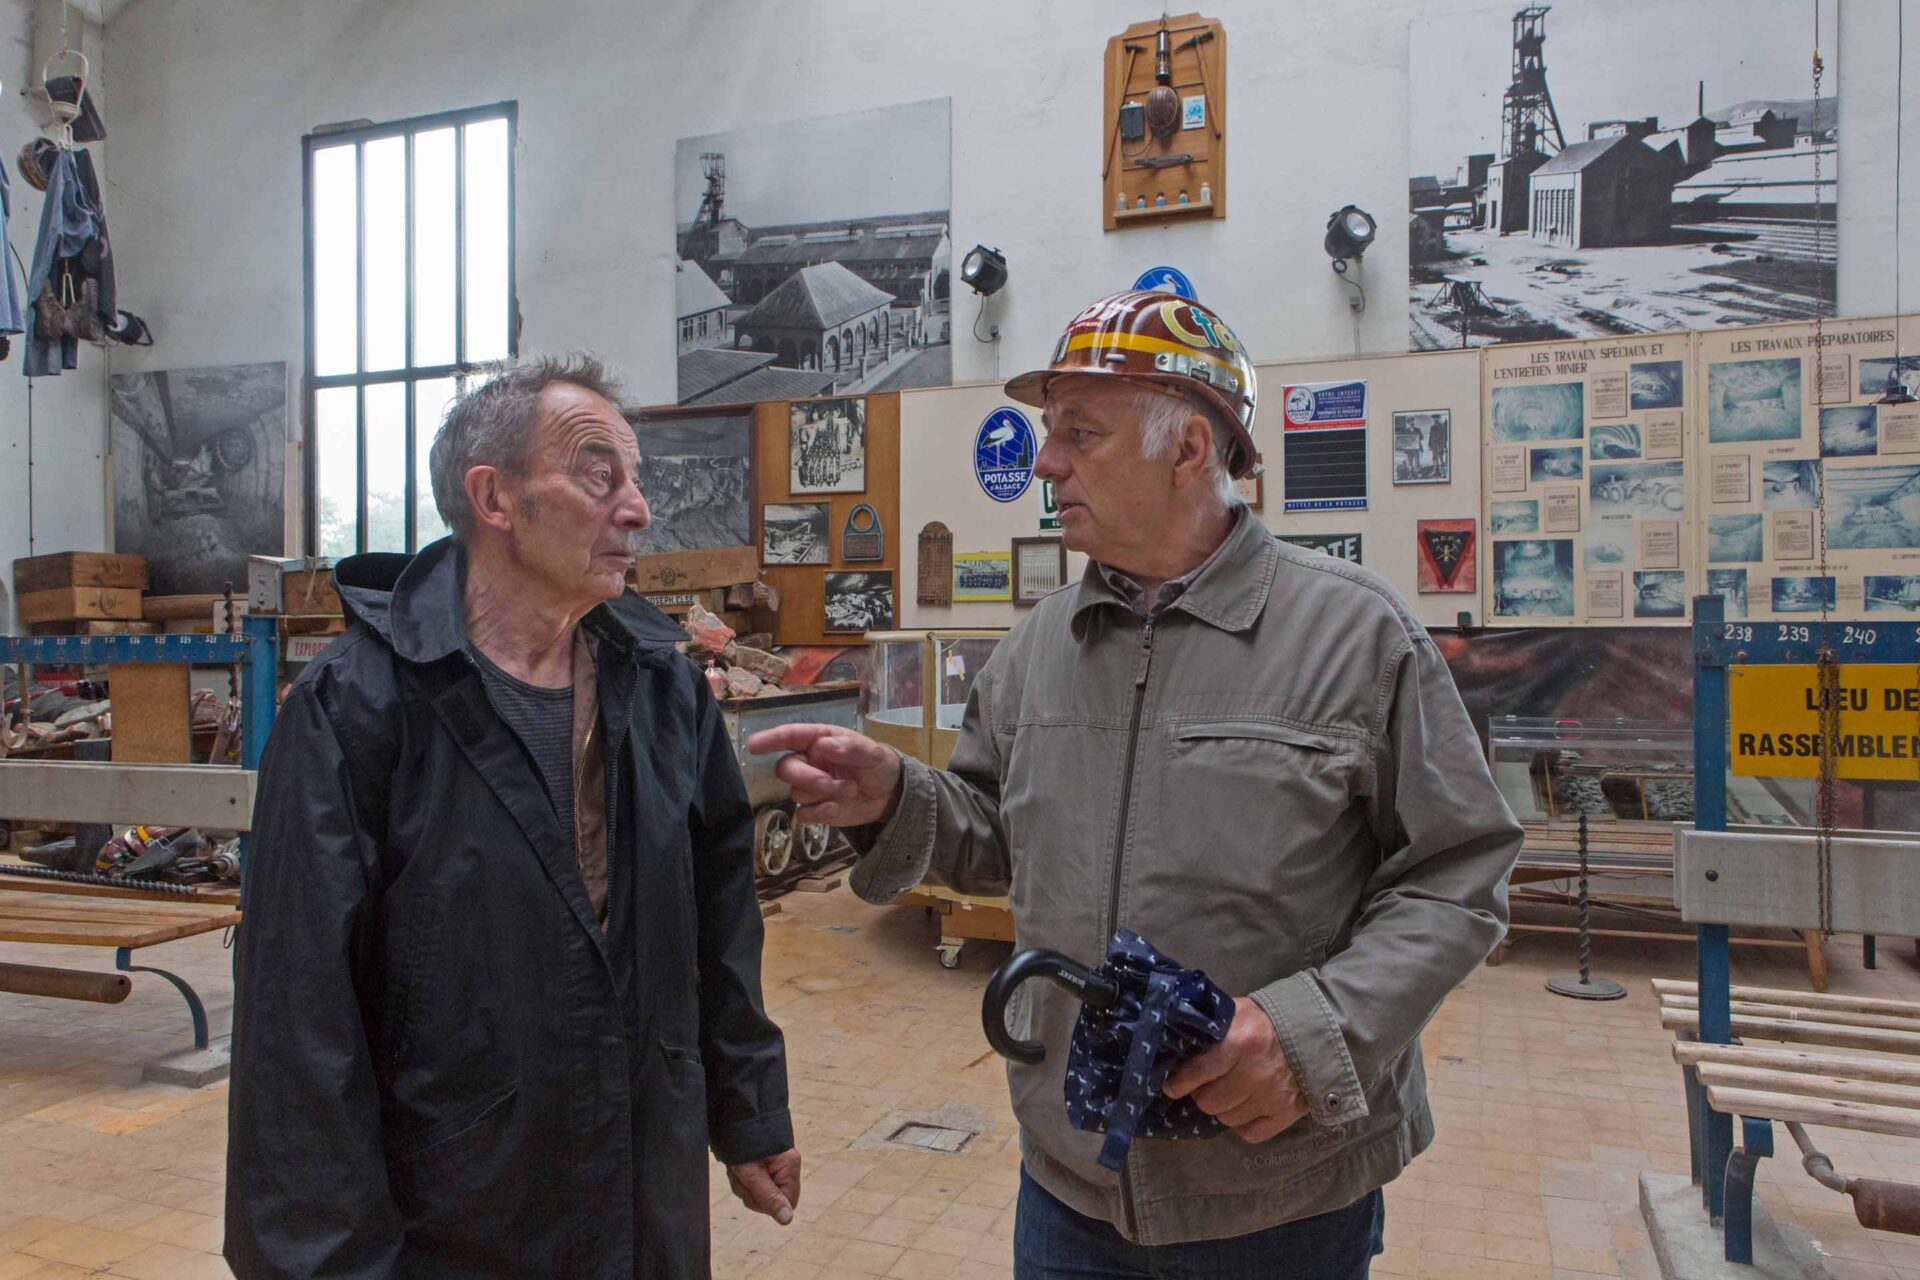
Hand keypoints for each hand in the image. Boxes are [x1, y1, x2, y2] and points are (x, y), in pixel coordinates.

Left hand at [727, 1148, 801, 1225]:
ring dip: (744, 1187)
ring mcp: (778, 1167)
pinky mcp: (767, 1167)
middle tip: (741, 1176)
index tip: (752, 1189)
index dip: (767, 1204)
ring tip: (737, 1170)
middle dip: (752, 1194)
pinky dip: (744, 1182)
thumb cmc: (741, 1145)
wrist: (732, 1122)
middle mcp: (787, 1167)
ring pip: (761, 1195)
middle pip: (773, 1201)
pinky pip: (757, 1186)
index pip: (788, 1203)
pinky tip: (738, 1170)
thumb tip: (788, 1220)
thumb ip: (769, 1198)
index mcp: (789, 1166)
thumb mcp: (751, 1174)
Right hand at [746, 723, 900, 826]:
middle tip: (829, 783)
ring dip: (821, 794)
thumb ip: (850, 748)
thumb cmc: (877, 764)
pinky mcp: (815, 808)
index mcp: (820, 740)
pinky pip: (803, 813)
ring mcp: (810, 786)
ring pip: (796, 792)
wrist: (889, 794)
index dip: (771, 739)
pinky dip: (818, 813)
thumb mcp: (871, 752)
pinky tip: (836, 808)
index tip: (754, 745)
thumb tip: (824, 746)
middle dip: (805, 777)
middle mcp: (810, 762)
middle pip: (785, 768)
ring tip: (848, 789)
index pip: (791, 736)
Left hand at [1162, 997, 1308, 1144]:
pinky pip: (1251, 1134)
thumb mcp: (1238, 1013)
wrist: (1314, 1032)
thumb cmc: (1267, 1020)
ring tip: (1230, 1093)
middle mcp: (1255, 1073)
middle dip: (1203, 1094)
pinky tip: (1247, 1107)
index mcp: (1241, 1042)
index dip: (1180, 1082)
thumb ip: (1212, 1029)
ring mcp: (1272, 1096)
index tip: (1171, 1086)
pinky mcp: (1286, 1114)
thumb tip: (1179, 1045)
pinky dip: (1245, 1124)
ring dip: (1224, 1108)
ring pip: (1227, 1119)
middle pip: (1210, 1102)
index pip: (1199, 1071)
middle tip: (1208, 1085)